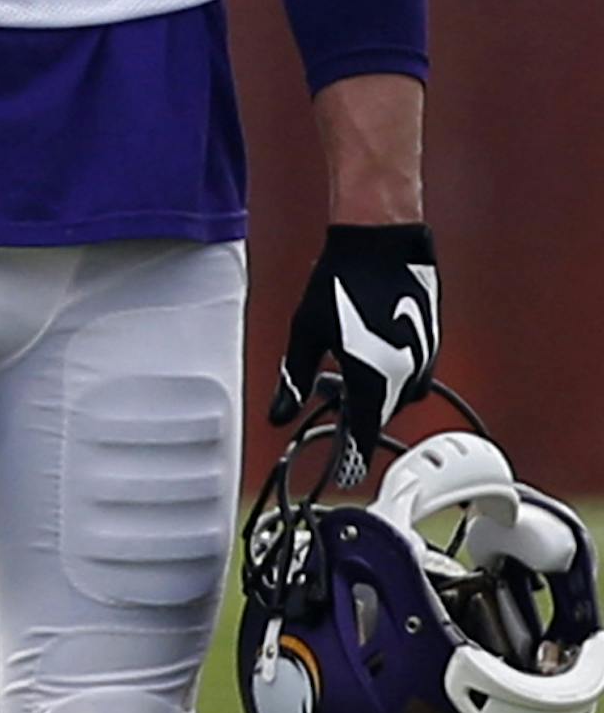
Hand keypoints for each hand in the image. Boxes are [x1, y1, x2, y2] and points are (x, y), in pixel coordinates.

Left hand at [269, 222, 439, 484]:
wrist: (382, 241)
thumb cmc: (340, 283)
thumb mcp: (305, 335)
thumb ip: (292, 381)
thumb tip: (278, 416)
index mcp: (372, 381)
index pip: (364, 436)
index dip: (351, 457)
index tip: (344, 471)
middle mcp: (406, 376)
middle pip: (379, 415)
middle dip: (355, 415)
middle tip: (329, 393)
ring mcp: (425, 359)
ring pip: (397, 395)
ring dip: (373, 392)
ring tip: (343, 365)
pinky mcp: (433, 342)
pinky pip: (412, 374)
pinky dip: (389, 373)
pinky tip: (367, 347)